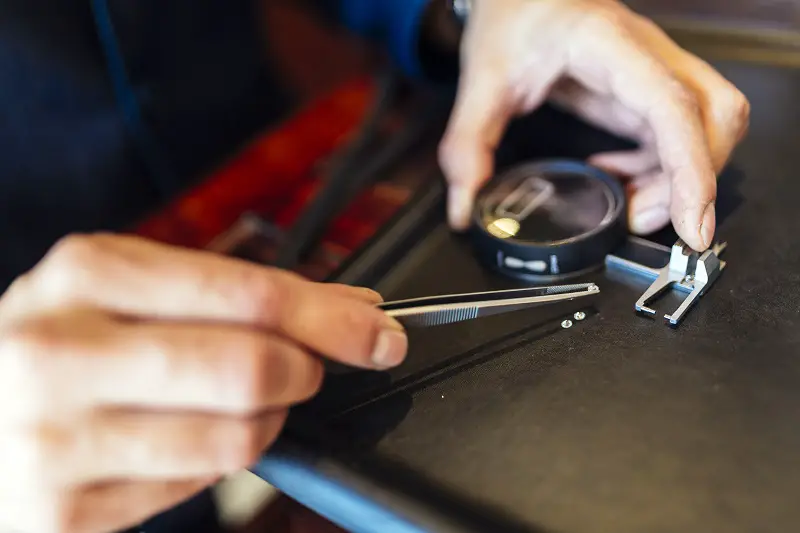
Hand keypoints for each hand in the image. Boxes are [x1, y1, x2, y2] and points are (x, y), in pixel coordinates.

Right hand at [0, 234, 406, 532]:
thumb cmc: (66, 343)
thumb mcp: (131, 290)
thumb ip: (236, 295)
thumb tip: (348, 310)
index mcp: (89, 275)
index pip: (250, 293)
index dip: (333, 317)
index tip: (377, 331)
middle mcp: (62, 351)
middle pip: (252, 366)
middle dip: (307, 369)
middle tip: (307, 368)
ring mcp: (56, 437)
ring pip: (239, 434)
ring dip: (272, 418)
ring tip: (248, 402)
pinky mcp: (63, 511)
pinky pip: (200, 483)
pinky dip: (223, 458)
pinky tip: (196, 435)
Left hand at [439, 0, 749, 250]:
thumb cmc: (512, 12)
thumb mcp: (483, 80)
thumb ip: (467, 147)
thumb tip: (466, 207)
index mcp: (610, 47)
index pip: (671, 108)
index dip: (689, 171)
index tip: (693, 223)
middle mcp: (646, 57)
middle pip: (715, 118)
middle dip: (692, 182)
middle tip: (640, 219)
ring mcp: (653, 72)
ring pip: (707, 128)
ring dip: (678, 180)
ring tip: (627, 207)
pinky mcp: (645, 91)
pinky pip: (678, 136)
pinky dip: (661, 170)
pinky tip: (621, 181)